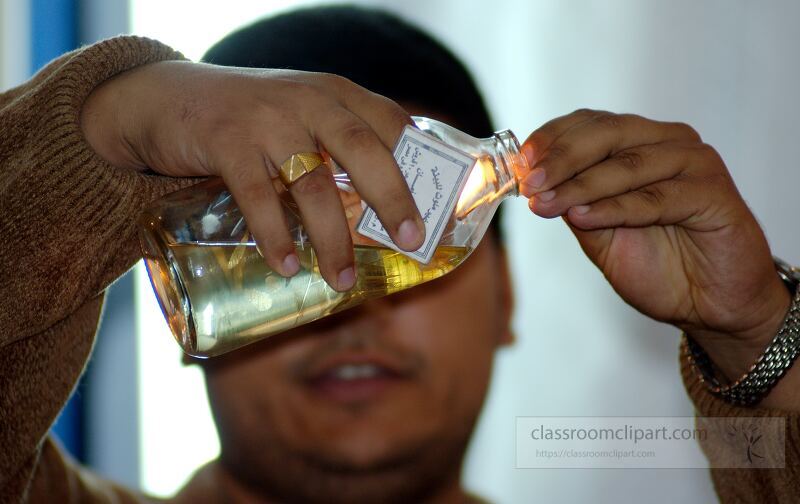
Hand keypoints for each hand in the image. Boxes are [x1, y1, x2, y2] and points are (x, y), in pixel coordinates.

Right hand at [80, 61, 424, 290]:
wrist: (167, 97)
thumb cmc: (247, 118)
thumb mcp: (299, 115)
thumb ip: (334, 148)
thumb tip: (380, 212)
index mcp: (335, 94)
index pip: (392, 124)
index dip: (420, 166)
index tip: (438, 208)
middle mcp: (308, 100)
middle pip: (364, 150)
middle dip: (393, 199)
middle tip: (412, 241)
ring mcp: (267, 120)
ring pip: (313, 184)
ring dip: (332, 238)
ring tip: (341, 280)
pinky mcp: (226, 141)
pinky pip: (258, 196)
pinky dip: (275, 236)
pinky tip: (287, 266)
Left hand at [520, 109, 789, 381]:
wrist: (709, 304)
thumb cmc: (657, 265)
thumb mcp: (599, 234)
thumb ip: (573, 204)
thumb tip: (533, 183)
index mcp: (639, 142)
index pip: (588, 124)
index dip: (551, 140)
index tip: (520, 162)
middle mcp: (668, 143)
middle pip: (607, 135)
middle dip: (561, 159)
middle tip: (529, 182)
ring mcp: (694, 163)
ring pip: (628, 165)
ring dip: (581, 185)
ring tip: (546, 204)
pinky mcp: (714, 192)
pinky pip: (656, 197)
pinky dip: (615, 207)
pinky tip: (584, 217)